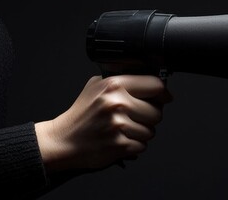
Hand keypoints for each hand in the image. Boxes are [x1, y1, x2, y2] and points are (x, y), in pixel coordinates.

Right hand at [35, 75, 169, 172]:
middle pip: (157, 112)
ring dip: (141, 133)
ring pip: (151, 131)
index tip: (165, 98)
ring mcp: (118, 125)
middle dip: (150, 117)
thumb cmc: (81, 115)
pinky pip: (142, 146)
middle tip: (136, 118)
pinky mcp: (119, 145)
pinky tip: (120, 140)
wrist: (62, 140)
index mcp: (114, 85)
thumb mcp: (96, 86)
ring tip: (124, 130)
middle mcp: (117, 103)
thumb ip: (121, 81)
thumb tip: (151, 83)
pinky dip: (134, 146)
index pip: (155, 84)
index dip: (163, 93)